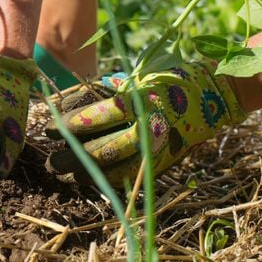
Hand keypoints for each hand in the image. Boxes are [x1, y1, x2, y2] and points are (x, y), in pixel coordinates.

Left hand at [45, 62, 247, 185]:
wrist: (213, 94)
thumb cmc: (165, 81)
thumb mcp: (132, 80)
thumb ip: (100, 93)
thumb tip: (61, 105)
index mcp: (138, 102)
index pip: (95, 117)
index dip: (68, 124)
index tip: (48, 127)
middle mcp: (147, 127)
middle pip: (101, 149)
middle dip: (71, 157)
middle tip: (50, 162)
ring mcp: (157, 148)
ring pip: (114, 167)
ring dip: (85, 173)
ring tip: (64, 175)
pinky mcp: (164, 162)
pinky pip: (131, 176)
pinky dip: (108, 180)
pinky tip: (90, 181)